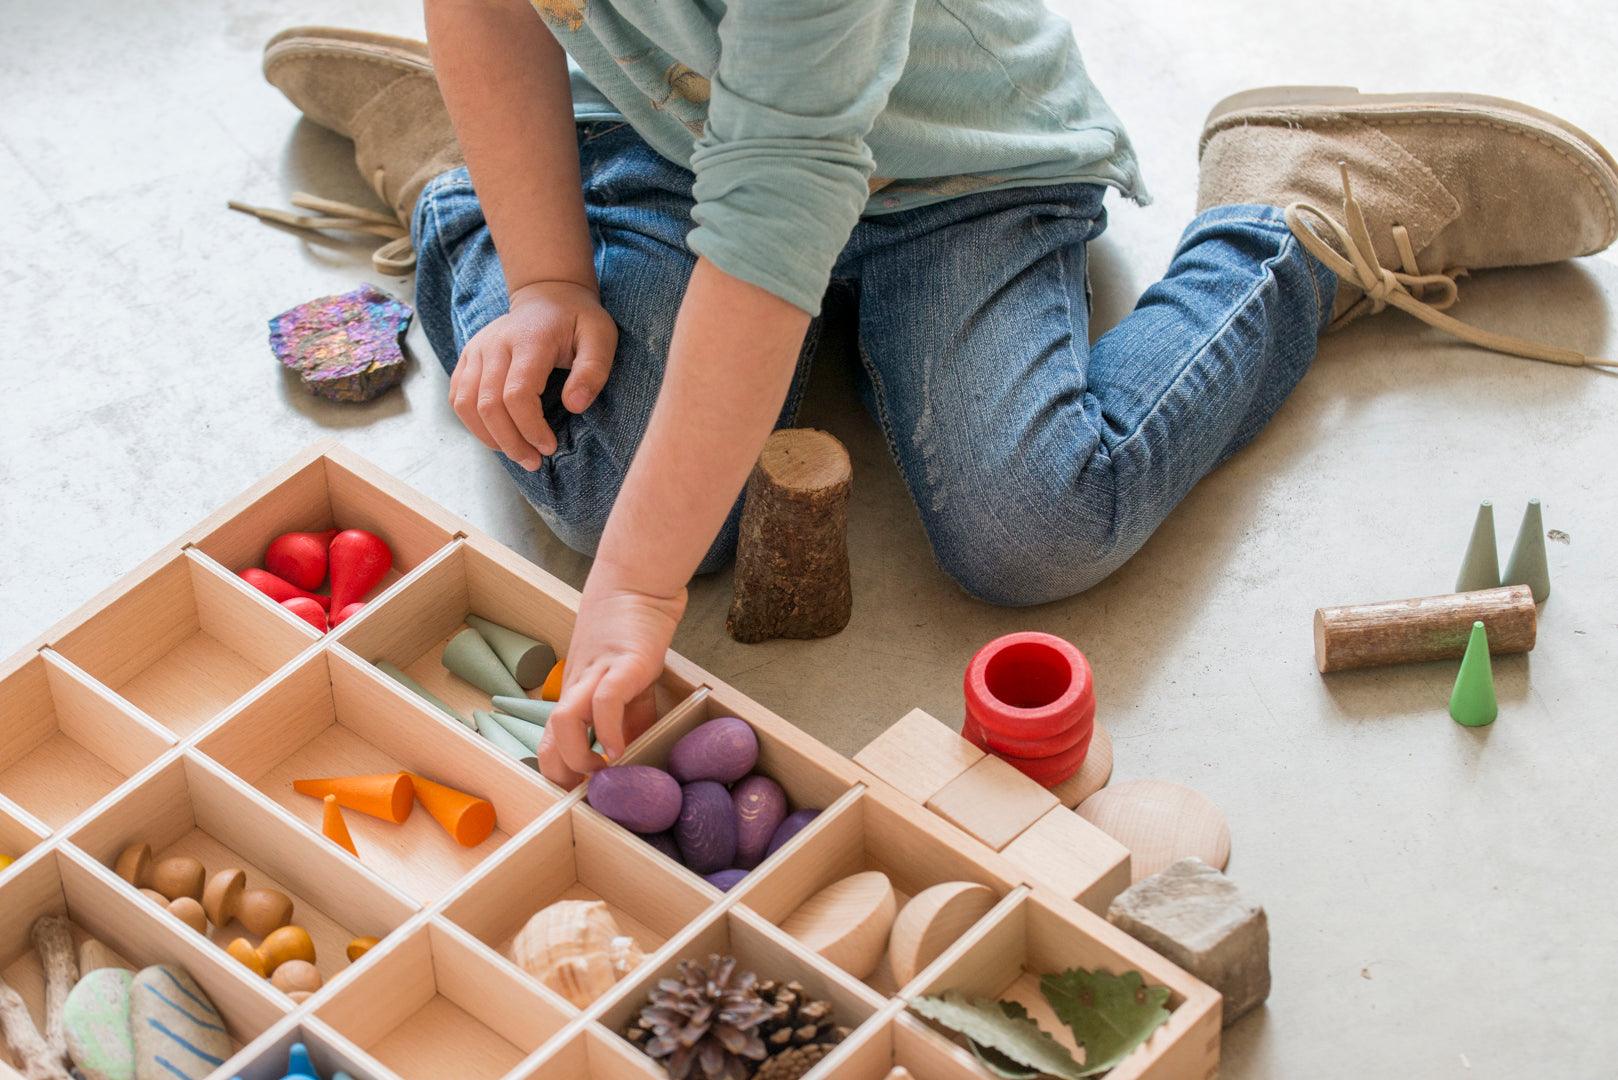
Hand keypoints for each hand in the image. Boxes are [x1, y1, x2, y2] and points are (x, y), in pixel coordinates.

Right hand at [449, 280, 616, 469]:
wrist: (547, 296)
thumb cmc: (577, 321)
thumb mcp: (600, 338)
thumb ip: (593, 371)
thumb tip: (574, 406)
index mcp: (529, 340)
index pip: (516, 394)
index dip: (530, 428)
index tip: (549, 447)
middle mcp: (494, 343)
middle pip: (488, 405)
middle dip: (510, 442)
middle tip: (533, 461)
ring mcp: (476, 349)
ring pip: (466, 404)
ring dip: (489, 437)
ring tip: (516, 453)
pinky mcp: (466, 358)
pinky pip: (457, 397)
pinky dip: (473, 423)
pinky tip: (497, 436)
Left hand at [538, 570, 686, 785]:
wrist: (636, 584)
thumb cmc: (628, 634)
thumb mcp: (626, 683)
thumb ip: (627, 716)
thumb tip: (629, 752)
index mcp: (574, 696)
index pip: (548, 746)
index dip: (560, 775)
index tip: (583, 792)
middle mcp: (577, 689)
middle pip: (548, 742)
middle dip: (564, 775)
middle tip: (591, 789)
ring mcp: (596, 675)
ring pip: (564, 722)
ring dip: (579, 756)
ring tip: (604, 769)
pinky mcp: (623, 663)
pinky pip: (604, 701)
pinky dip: (608, 729)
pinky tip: (621, 746)